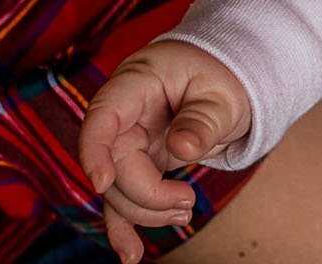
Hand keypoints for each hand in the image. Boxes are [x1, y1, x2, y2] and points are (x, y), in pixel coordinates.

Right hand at [78, 39, 251, 263]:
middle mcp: (126, 111)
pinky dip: (127, 225)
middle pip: (114, 162)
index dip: (95, 149)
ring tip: (184, 212)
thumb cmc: (223, 76)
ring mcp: (129, 138)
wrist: (227, 77)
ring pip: (118, 187)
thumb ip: (202, 120)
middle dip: (146, 193)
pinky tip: (130, 254)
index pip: (103, 114)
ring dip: (146, 211)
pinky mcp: (137, 160)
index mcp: (139, 81)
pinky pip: (123, 196)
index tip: (103, 183)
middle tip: (187, 201)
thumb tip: (181, 149)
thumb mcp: (222, 94)